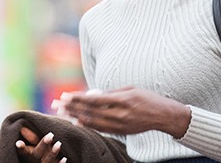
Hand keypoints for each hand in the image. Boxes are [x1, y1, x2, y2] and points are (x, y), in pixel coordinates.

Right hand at [16, 127, 66, 162]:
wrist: (44, 162)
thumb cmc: (40, 154)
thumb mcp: (34, 147)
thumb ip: (32, 138)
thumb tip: (22, 127)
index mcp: (29, 156)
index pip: (24, 152)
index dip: (21, 148)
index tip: (18, 142)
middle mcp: (35, 162)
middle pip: (37, 155)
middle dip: (43, 145)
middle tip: (51, 135)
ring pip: (47, 162)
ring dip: (52, 153)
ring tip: (59, 143)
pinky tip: (65, 158)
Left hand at [59, 86, 190, 137]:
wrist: (163, 116)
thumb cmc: (147, 98)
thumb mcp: (130, 89)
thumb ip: (111, 92)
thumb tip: (93, 94)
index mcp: (122, 100)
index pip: (94, 99)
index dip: (78, 98)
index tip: (65, 95)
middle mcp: (119, 114)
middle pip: (90, 111)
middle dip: (72, 107)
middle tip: (57, 104)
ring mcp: (120, 125)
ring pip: (93, 122)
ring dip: (76, 116)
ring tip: (63, 113)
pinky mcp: (121, 131)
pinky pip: (101, 129)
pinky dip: (88, 125)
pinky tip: (78, 122)